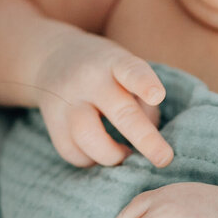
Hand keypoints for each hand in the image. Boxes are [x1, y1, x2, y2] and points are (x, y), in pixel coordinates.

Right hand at [33, 29, 173, 168]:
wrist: (52, 58)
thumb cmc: (104, 70)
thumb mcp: (124, 69)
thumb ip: (142, 99)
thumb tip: (147, 143)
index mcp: (114, 62)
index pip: (130, 70)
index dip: (145, 83)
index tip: (157, 96)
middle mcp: (89, 80)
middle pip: (119, 112)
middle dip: (145, 139)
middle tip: (164, 159)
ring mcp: (67, 102)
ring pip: (89, 138)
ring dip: (113, 155)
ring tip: (125, 154)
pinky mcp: (53, 124)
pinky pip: (73, 153)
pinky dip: (91, 160)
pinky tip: (100, 151)